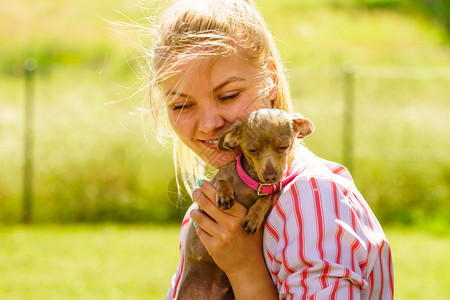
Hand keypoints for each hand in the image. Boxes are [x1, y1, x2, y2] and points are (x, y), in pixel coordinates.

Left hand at [191, 180, 278, 298]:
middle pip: (208, 203)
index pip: (222, 196)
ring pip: (200, 217)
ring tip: (195, 210)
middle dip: (198, 195)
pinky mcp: (213, 247)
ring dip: (195, 212)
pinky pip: (200, 231)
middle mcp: (231, 224)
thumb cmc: (254, 242)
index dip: (210, 187)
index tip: (202, 182)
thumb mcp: (260, 224)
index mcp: (242, 215)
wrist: (248, 267)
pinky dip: (198, 227)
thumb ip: (264, 207)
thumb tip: (276, 191)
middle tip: (194, 191)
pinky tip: (200, 225)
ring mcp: (221, 236)